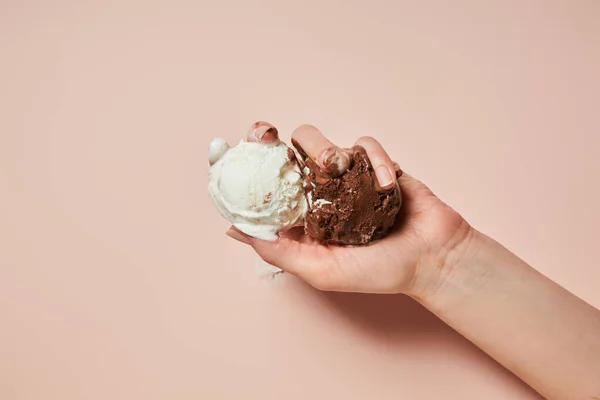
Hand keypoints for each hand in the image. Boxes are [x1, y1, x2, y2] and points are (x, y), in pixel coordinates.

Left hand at [227, 122, 471, 297]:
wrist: (433, 257)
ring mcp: (348, 175)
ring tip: (348, 179)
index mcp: (302, 216)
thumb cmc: (378, 271)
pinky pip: (365, 144)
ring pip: (323, 142)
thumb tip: (233, 230)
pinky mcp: (376, 162)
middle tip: (272, 140)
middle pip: (287, 151)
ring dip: (329, 154)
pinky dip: (374, 160)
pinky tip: (385, 187)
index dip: (247, 162)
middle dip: (278, 141)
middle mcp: (320, 192)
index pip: (265, 183)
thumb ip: (278, 250)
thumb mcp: (321, 270)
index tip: (233, 148)